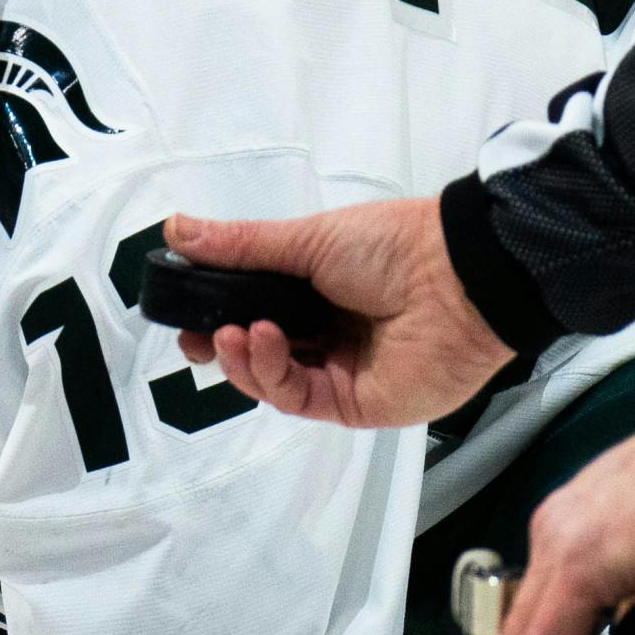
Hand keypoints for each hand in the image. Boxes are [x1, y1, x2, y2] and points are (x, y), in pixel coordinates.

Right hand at [166, 196, 513, 428]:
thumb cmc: (390, 247)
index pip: (253, 314)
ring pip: (271, 382)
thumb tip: (175, 229)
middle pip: (257, 355)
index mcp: (316, 293)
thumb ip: (239, 246)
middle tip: (195, 338)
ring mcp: (339, 373)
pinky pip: (298, 398)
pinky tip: (264, 340)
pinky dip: (271, 372)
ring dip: (242, 359)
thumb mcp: (306, 239)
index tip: (185, 315)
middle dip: (220, 347)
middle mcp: (326, 336)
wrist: (459, 278)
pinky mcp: (354, 405)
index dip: (216, 317)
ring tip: (233, 332)